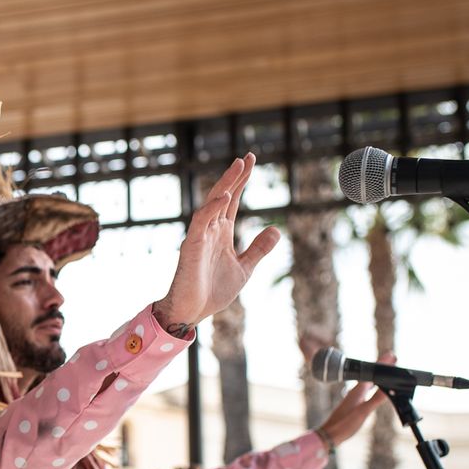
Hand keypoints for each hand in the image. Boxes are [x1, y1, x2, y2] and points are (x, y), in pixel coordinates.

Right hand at [152, 154, 280, 328]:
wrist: (192, 312)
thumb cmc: (213, 291)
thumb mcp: (244, 268)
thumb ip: (258, 249)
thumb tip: (276, 230)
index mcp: (222, 233)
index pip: (233, 201)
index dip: (241, 181)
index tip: (250, 162)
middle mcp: (210, 230)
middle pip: (223, 196)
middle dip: (235, 176)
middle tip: (247, 156)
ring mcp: (200, 236)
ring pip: (212, 204)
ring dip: (225, 184)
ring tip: (238, 166)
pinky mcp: (191, 246)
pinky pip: (201, 222)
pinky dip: (212, 208)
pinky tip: (226, 195)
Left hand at [315, 356, 394, 446]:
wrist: (329, 434)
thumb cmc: (344, 424)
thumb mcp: (363, 412)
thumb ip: (375, 399)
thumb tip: (389, 389)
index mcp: (358, 390)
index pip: (372, 373)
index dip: (382, 364)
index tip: (392, 355)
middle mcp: (355, 391)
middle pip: (370, 375)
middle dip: (381, 368)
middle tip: (392, 360)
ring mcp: (354, 397)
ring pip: (368, 382)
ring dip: (377, 376)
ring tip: (386, 371)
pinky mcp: (353, 404)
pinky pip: (366, 390)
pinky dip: (373, 386)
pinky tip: (374, 389)